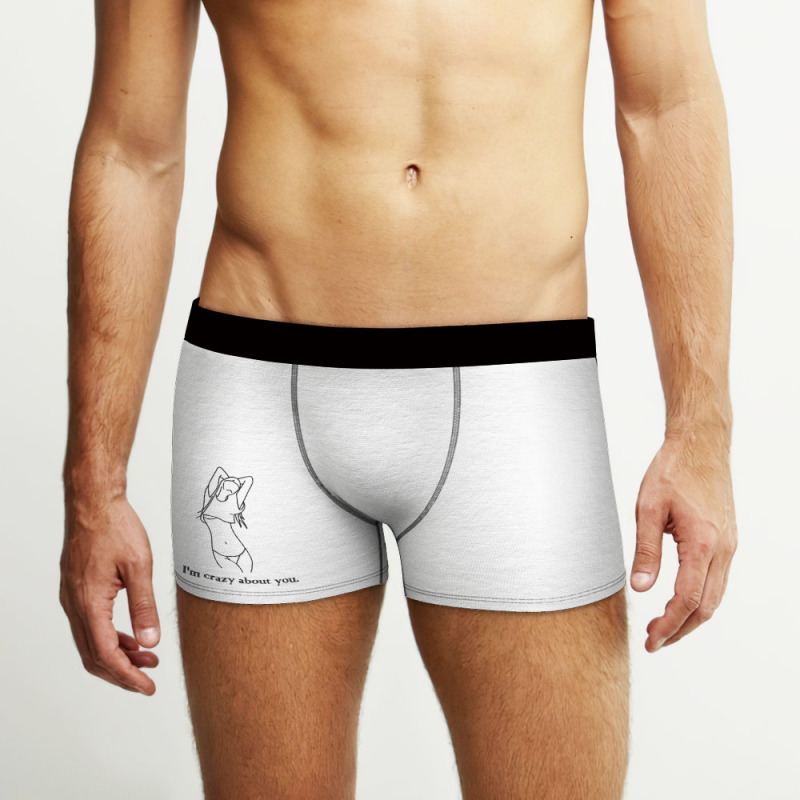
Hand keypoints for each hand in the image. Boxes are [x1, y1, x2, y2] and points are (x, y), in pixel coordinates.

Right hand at [60, 492, 160, 693]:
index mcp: (89, 603)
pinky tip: (131, 637)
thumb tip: (150, 642)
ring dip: (117, 655)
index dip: (127, 676)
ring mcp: (72, 598)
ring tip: (147, 658)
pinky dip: (110, 637)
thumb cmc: (116, 528)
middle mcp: (75, 605)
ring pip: (90, 642)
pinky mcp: (76, 590)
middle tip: (148, 679)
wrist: (94, 503)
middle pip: (94, 656)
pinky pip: (90, 625)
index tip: (147, 687)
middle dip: (122, 672)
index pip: (106, 654)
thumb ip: (144, 607)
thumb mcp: (140, 567)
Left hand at [631, 431, 736, 650]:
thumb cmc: (673, 471)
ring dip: (690, 616)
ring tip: (661, 625)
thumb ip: (645, 551)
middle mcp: (723, 550)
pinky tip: (678, 599)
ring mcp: (729, 546)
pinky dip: (699, 598)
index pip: (687, 599)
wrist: (701, 445)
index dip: (669, 625)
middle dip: (680, 629)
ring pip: (715, 596)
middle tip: (653, 641)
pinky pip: (717, 580)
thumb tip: (640, 588)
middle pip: (706, 607)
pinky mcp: (727, 540)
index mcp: (703, 544)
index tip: (651, 640)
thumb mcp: (648, 509)